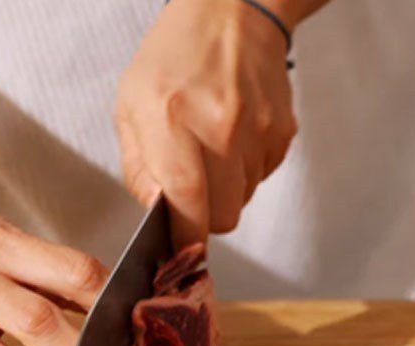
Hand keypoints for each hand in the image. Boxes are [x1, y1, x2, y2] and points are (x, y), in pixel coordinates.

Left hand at [116, 0, 297, 248]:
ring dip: (227, 188)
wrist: (234, 13)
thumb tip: (159, 213)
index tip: (182, 251)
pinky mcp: (282, 134)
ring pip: (244, 199)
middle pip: (223, 216)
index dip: (185, 238)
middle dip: (207, 215)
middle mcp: (220, 125)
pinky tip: (236, 136)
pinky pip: (263, 177)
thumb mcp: (132, 105)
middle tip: (196, 192)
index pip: (187, 201)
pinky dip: (247, 169)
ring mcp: (258, 130)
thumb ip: (140, 168)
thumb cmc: (176, 58)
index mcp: (172, 117)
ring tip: (215, 147)